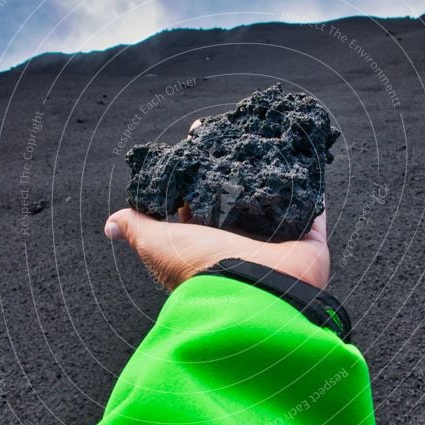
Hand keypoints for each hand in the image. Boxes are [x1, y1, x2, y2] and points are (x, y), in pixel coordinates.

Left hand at [105, 122, 329, 290]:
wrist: (253, 296)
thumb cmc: (202, 268)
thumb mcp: (158, 245)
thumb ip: (136, 228)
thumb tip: (110, 224)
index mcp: (208, 243)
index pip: (199, 199)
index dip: (195, 169)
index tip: (196, 137)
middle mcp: (242, 243)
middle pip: (238, 194)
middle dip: (233, 162)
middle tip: (230, 128)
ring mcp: (277, 242)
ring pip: (275, 197)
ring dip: (272, 170)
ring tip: (267, 136)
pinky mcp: (308, 241)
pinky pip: (314, 209)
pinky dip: (312, 189)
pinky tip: (305, 161)